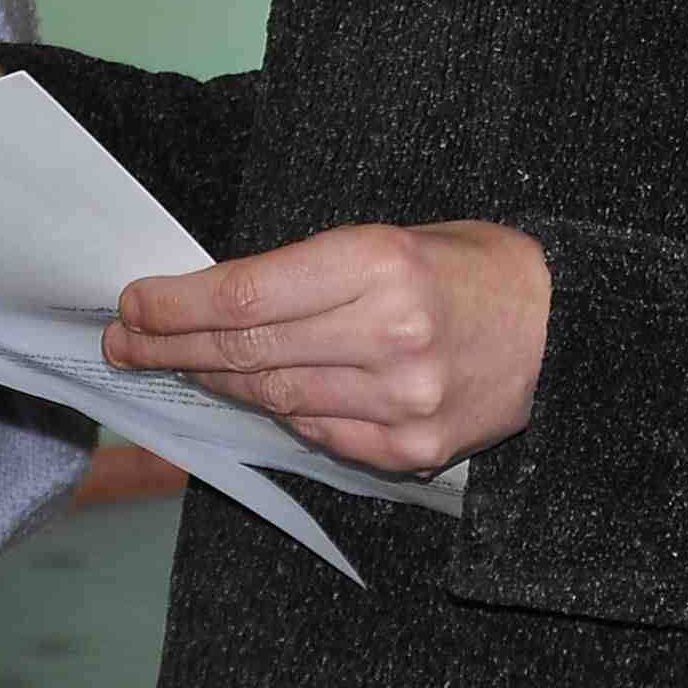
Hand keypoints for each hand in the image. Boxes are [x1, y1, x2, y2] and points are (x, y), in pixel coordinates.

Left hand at [102, 221, 550, 477]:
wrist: (563, 327)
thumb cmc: (463, 267)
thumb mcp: (388, 238)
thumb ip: (307, 273)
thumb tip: (212, 300)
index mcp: (378, 263)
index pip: (248, 292)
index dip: (178, 304)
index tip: (133, 304)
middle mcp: (389, 335)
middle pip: (250, 349)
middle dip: (174, 345)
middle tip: (125, 342)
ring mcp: (402, 401)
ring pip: (276, 397)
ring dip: (216, 380)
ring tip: (173, 363)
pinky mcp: (413, 450)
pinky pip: (319, 435)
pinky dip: (282, 412)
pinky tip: (254, 392)